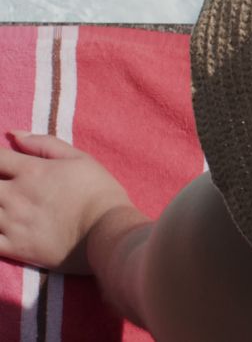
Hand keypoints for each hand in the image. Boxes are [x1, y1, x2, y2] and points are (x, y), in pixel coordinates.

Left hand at [0, 131, 136, 274]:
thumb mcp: (80, 158)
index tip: (1, 163)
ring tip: (1, 205)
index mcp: (31, 171)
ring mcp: (12, 223)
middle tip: (4, 187)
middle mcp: (15, 196)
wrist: (109, 230)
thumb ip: (44, 144)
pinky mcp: (15, 248)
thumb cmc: (100, 192)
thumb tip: (13, 134)